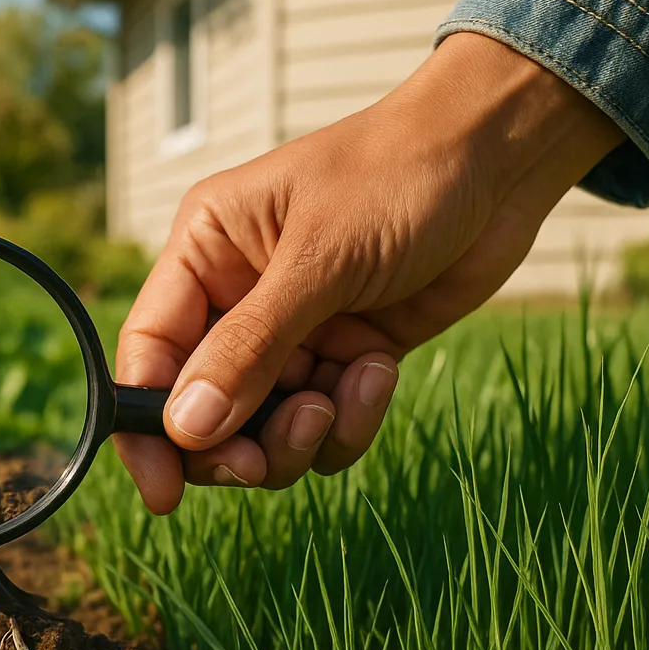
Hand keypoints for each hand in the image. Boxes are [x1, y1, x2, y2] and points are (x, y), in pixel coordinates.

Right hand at [114, 32, 623, 513]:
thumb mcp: (317, 260)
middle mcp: (236, 297)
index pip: (148, 353)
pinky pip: (326, 424)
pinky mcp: (346, 354)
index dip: (146, 428)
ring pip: (264, 428)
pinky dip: (351, 418)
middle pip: (200, 409)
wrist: (502, 157)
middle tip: (262, 462)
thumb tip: (185, 429)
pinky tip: (380, 371)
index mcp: (204, 253)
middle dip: (232, 445)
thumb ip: (249, 348)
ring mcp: (292, 331)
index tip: (165, 492)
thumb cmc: (398, 177)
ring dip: (300, 435)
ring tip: (339, 398)